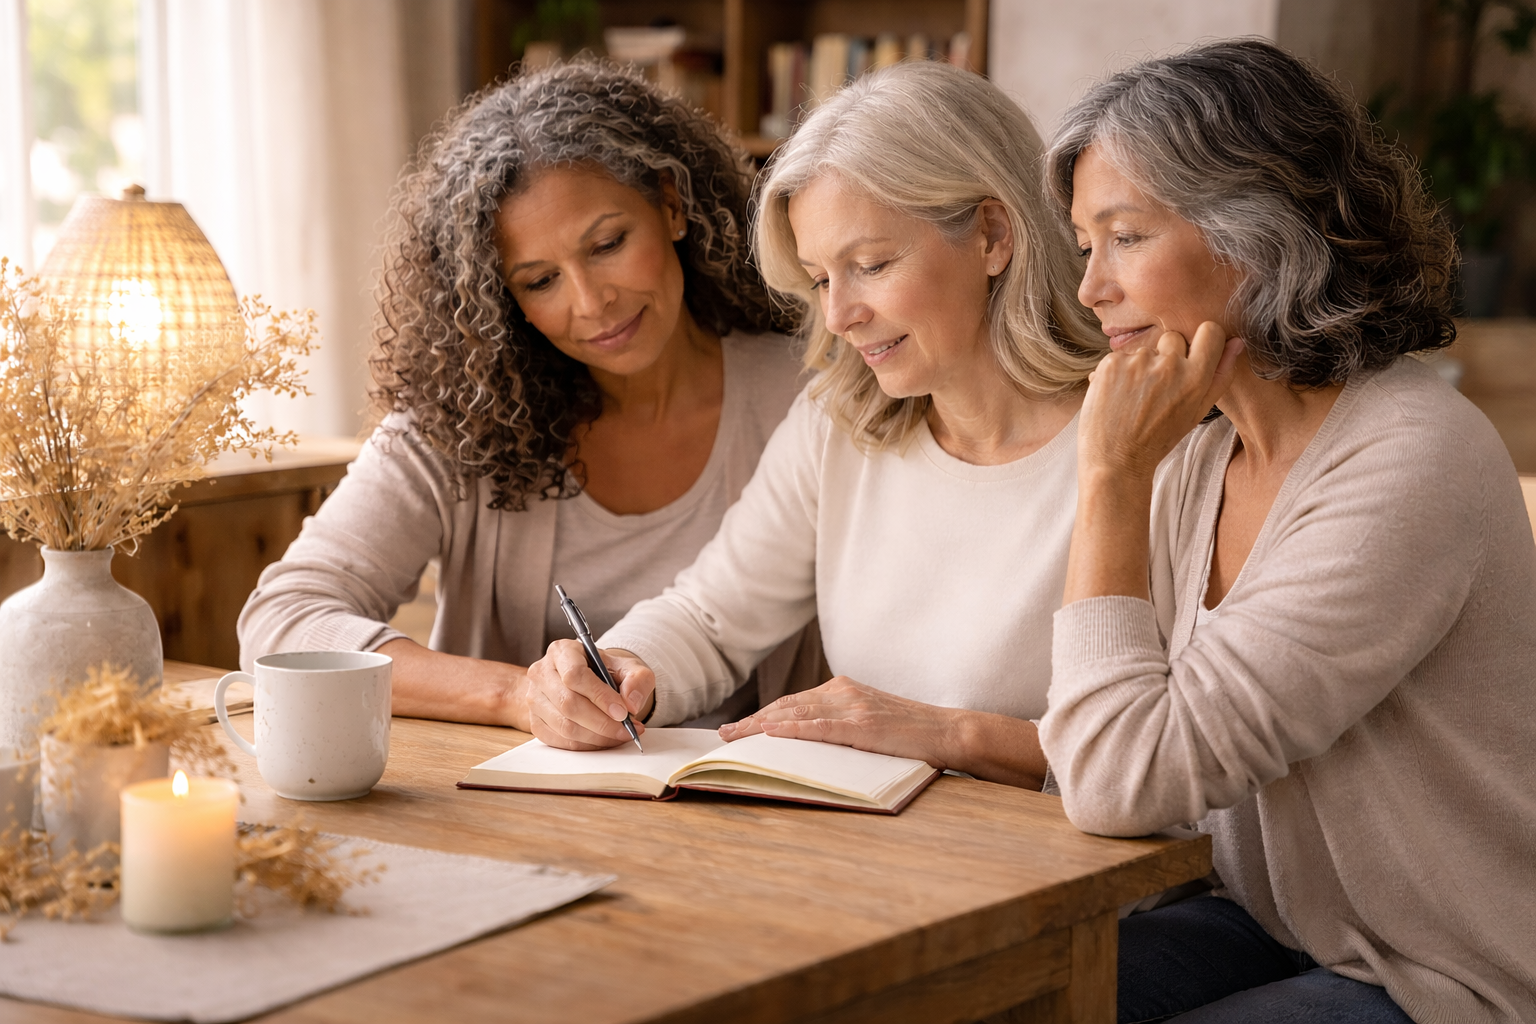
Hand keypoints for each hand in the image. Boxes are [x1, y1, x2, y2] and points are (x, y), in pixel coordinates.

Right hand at [524, 640, 654, 749]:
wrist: (589, 681)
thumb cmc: (606, 672)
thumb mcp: (628, 667)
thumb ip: (637, 680)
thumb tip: (631, 703)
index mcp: (562, 651)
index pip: (575, 675)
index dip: (600, 697)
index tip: (623, 713)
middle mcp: (542, 672)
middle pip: (568, 704)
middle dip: (602, 723)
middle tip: (626, 730)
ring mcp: (534, 698)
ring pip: (564, 726)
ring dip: (597, 738)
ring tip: (619, 735)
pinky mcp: (534, 721)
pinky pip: (559, 741)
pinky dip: (585, 746)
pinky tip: (603, 740)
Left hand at [720, 676, 959, 768]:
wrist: (947, 731)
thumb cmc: (909, 733)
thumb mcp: (868, 721)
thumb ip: (839, 724)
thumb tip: (804, 741)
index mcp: (842, 689)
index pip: (792, 703)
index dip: (761, 716)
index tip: (736, 728)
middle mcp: (843, 692)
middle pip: (786, 707)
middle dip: (752, 722)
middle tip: (723, 736)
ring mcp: (853, 707)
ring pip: (796, 715)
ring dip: (761, 727)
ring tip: (735, 738)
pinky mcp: (864, 726)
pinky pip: (821, 727)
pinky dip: (793, 730)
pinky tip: (771, 734)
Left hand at [1079, 321, 1244, 479]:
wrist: (1117, 459)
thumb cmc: (1159, 437)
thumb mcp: (1197, 411)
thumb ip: (1220, 375)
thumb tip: (1237, 342)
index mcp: (1195, 377)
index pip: (1210, 331)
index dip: (1203, 340)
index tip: (1194, 352)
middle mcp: (1168, 366)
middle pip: (1174, 338)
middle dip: (1168, 356)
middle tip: (1157, 388)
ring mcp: (1137, 362)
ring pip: (1145, 349)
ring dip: (1141, 366)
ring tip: (1135, 396)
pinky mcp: (1111, 363)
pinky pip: (1120, 356)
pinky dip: (1119, 372)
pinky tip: (1118, 395)